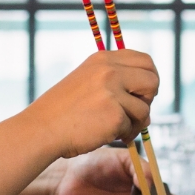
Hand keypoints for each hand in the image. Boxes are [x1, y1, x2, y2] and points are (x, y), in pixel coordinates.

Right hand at [9, 50, 158, 159]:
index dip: (149, 79)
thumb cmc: (63, 112)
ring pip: (145, 109)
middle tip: (135, 113)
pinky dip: (123, 134)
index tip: (141, 94)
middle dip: (149, 100)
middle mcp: (109, 71)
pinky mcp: (114, 114)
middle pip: (153, 81)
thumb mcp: (88, 83)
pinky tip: (105, 134)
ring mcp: (112, 91)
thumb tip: (149, 103)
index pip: (145, 61)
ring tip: (115, 129)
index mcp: (103, 59)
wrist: (41, 129)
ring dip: (135, 123)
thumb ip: (116, 84)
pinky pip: (133, 127)